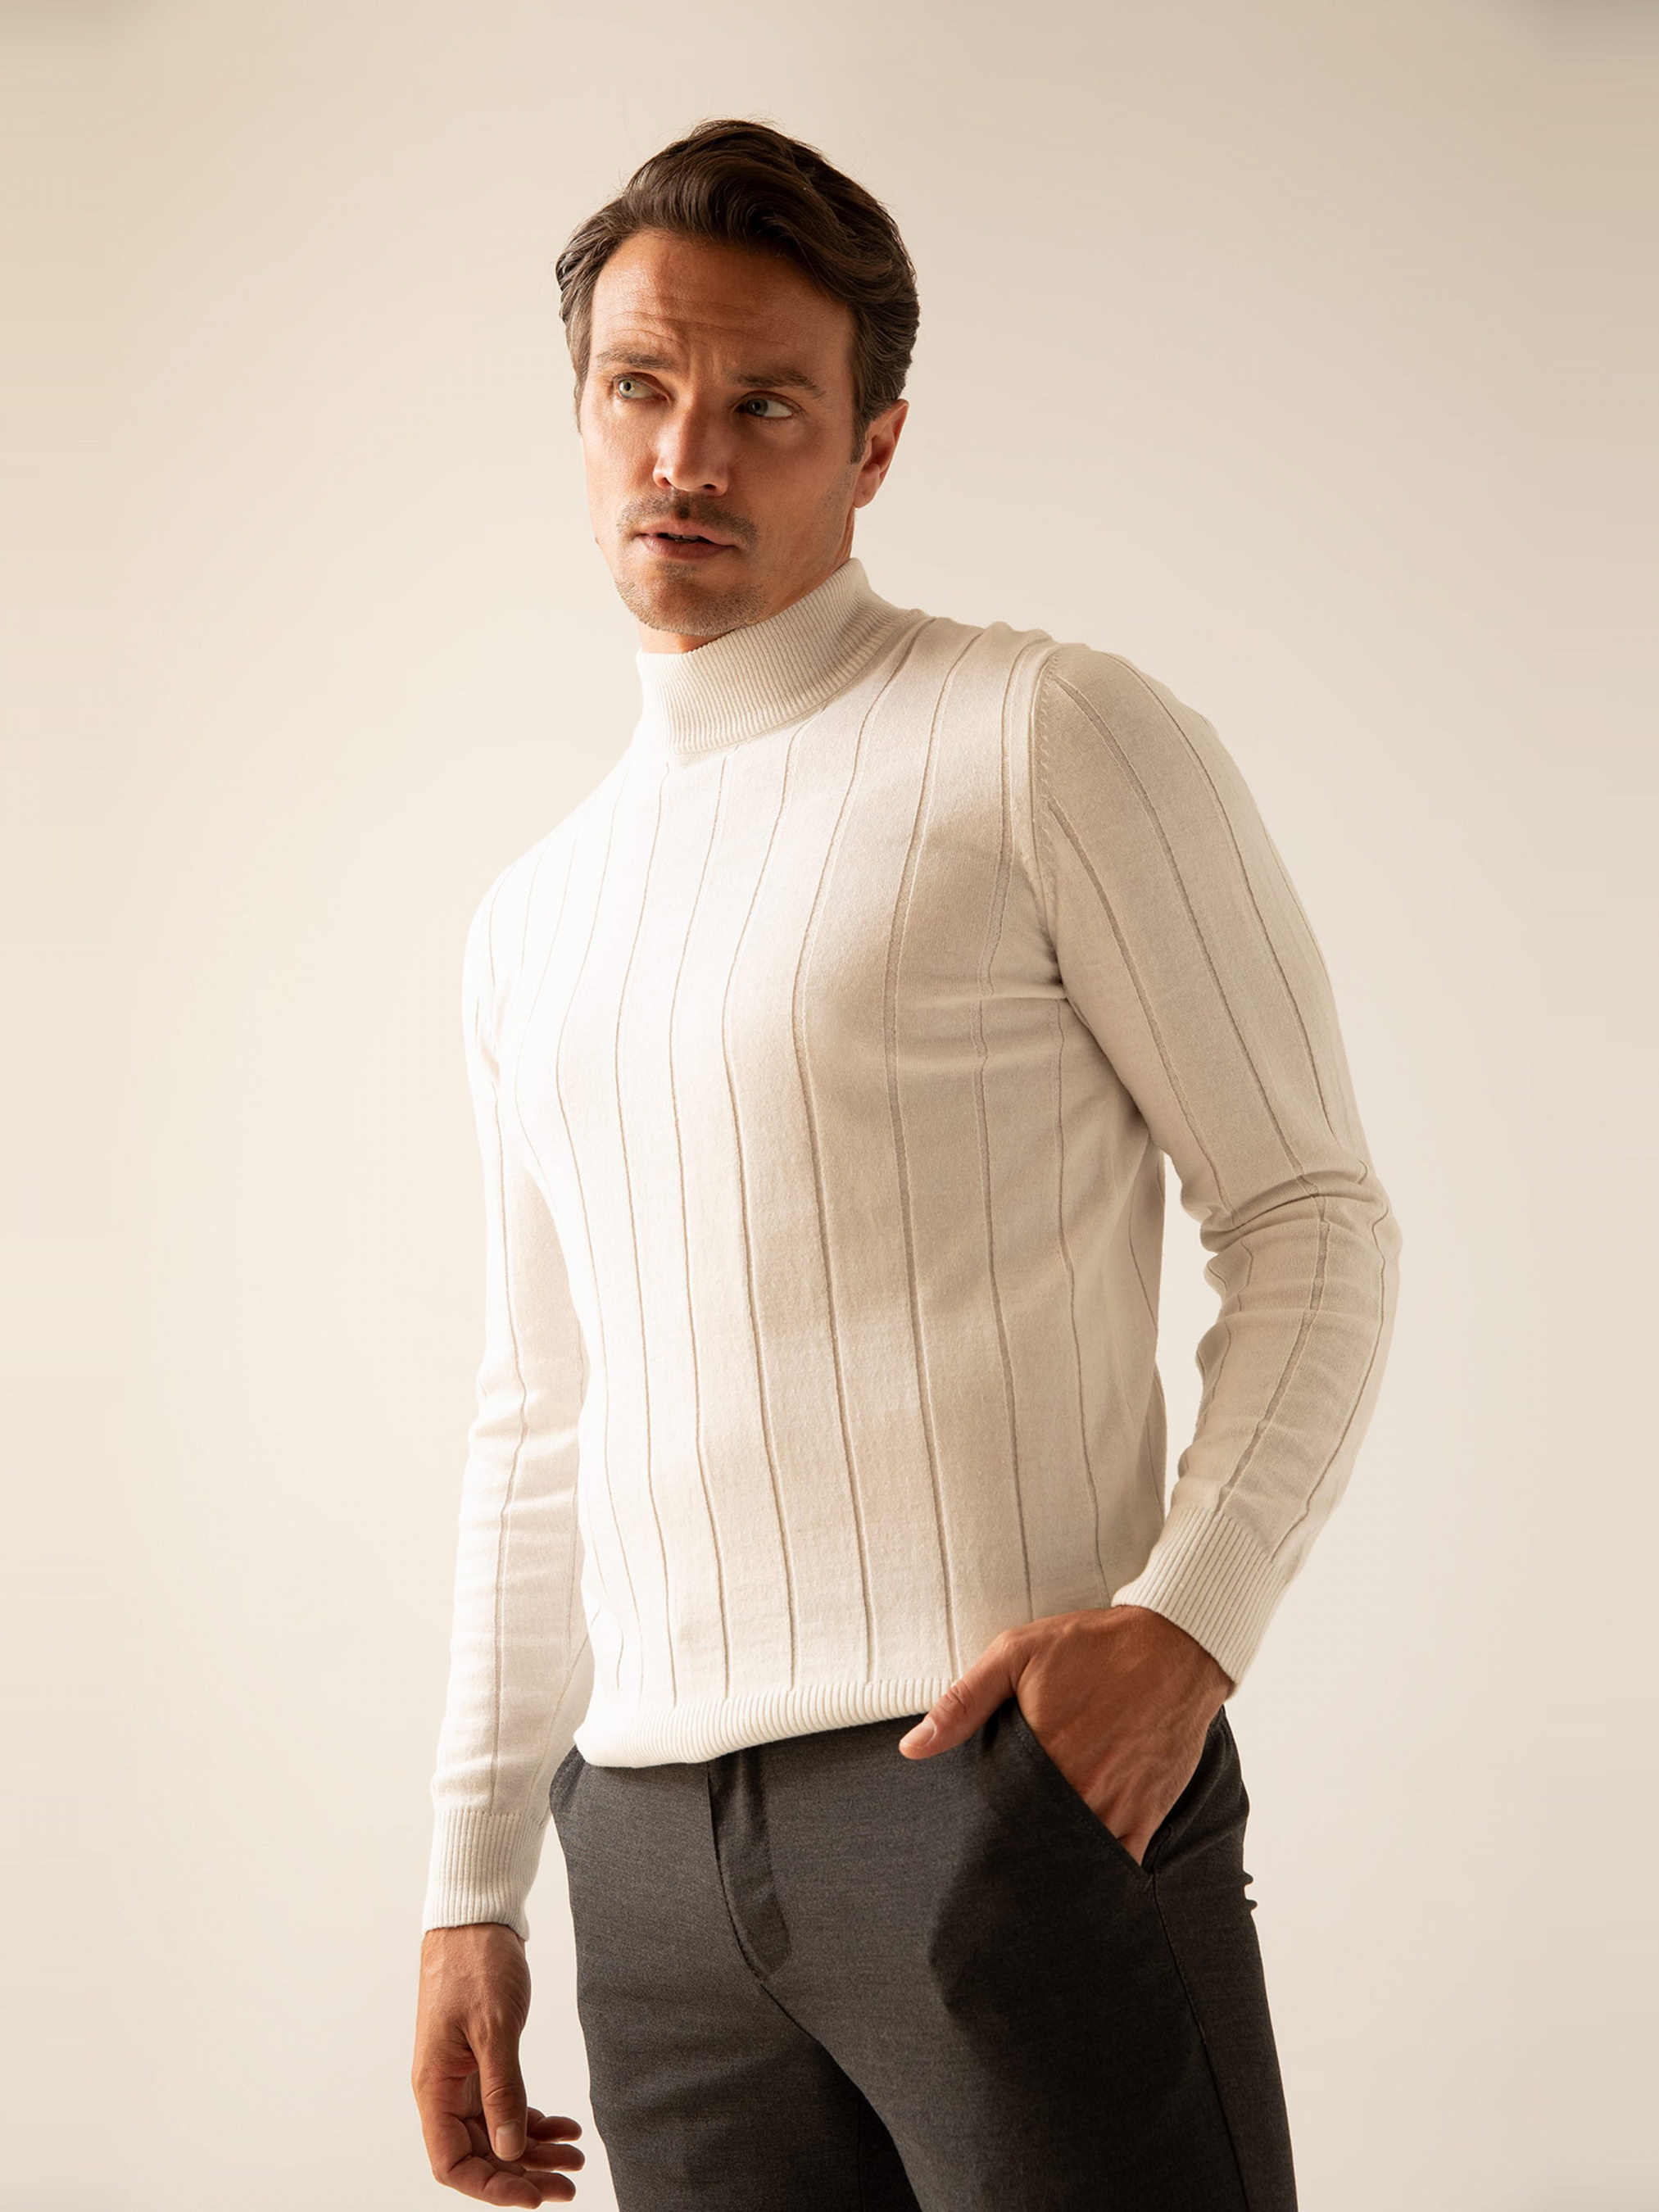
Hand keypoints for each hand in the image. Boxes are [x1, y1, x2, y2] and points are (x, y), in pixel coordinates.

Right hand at [412, 1922, 584, 2204]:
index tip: (533, 2195)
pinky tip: (565, 2126)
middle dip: (524, 2174)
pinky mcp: (483, 2061)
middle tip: (569, 2185)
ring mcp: (463, 2076)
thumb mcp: (493, 2027)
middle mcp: (445, 2089)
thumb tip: (511, 2149)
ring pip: (497, 2133)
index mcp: (434, 2087)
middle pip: (480, 2154)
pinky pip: (506, 2106)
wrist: (476, 1918)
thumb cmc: (476, 1963)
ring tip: (576, 2158)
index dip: (492, 2186)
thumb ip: (502, 2090)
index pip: (453, 2163)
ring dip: (535, 2150)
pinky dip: (535, 2120)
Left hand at [898, 1604, 1231, 1862]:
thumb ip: (963, 1703)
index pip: (996, 1816)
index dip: (981, 1831)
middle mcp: (1080, 1789)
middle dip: (1013, 1852)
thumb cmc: (1093, 1646)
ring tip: (1030, 1870)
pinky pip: (1119, 1860)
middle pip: (1033, 1843)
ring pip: (1073, 1857)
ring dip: (1053, 1863)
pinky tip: (1079, 1870)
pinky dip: (1098, 1868)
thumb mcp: (1018, 1654)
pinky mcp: (1148, 1813)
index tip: (966, 1841)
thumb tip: (912, 1747)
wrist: (1175, 1647)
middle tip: (993, 1862)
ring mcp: (1117, 1806)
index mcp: (1042, 1755)